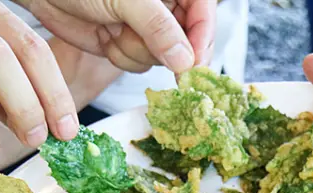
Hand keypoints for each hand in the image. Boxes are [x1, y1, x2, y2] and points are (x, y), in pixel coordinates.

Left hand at [14, 0, 216, 72]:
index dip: (201, 41)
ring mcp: (148, 29)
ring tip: (115, 29)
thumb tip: (185, 60)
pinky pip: (140, 64)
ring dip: (136, 51)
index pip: (204, 16)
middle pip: (187, 43)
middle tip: (142, 41)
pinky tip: (108, 37)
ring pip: (162, 58)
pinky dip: (122, 56)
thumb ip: (159, 28)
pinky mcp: (130, 44)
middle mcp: (165, 8)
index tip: (192, 64)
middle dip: (162, 48)